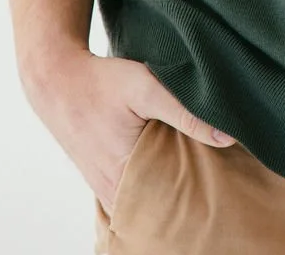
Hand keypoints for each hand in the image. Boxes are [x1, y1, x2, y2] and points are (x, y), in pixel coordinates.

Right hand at [22, 48, 234, 218]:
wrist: (57, 79)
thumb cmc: (100, 82)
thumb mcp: (145, 87)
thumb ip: (184, 111)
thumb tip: (227, 137)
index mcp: (124, 178)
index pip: (170, 205)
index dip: (196, 197)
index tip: (222, 188)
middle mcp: (112, 190)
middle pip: (159, 203)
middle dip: (186, 195)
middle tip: (217, 183)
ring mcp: (105, 186)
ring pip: (146, 197)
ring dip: (169, 188)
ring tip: (198, 175)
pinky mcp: (103, 176)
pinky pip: (133, 188)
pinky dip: (151, 181)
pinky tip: (169, 166)